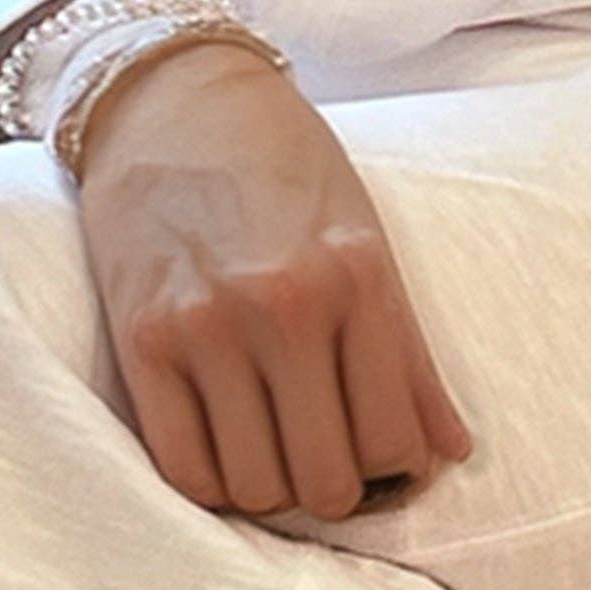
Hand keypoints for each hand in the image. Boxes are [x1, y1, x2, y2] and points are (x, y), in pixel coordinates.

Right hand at [74, 41, 476, 519]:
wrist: (173, 98)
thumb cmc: (285, 170)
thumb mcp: (368, 241)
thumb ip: (411, 354)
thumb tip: (451, 452)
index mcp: (357, 279)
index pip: (395, 441)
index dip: (396, 472)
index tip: (382, 459)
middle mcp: (284, 306)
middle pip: (326, 481)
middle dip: (333, 491)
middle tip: (324, 462)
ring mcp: (205, 325)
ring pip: (254, 488)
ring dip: (269, 490)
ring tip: (272, 452)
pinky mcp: (139, 339)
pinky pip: (183, 467)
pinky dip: (211, 484)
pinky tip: (223, 454)